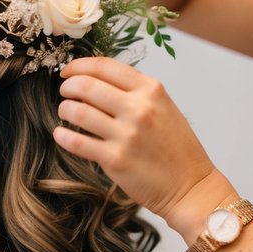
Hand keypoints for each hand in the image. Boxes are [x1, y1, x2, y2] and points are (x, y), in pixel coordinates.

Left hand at [54, 56, 225, 229]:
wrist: (191, 186)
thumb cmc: (177, 148)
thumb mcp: (164, 108)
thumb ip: (135, 93)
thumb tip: (96, 83)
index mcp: (151, 90)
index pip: (105, 66)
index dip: (79, 65)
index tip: (68, 71)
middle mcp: (139, 108)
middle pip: (86, 85)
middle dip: (68, 86)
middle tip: (65, 92)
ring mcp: (126, 134)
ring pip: (78, 112)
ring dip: (65, 109)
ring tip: (65, 112)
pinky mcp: (115, 160)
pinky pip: (77, 143)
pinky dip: (63, 136)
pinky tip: (61, 134)